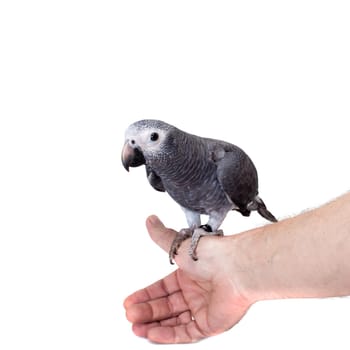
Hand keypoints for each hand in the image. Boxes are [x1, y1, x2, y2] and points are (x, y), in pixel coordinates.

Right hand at [123, 216, 253, 343]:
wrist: (235, 268)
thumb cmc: (211, 255)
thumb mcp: (179, 245)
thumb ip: (162, 236)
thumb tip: (150, 220)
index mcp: (188, 274)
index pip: (162, 288)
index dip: (145, 295)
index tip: (130, 301)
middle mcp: (195, 291)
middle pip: (165, 306)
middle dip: (146, 311)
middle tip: (131, 314)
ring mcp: (203, 308)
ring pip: (173, 321)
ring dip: (153, 325)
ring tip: (136, 327)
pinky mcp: (211, 324)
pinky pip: (186, 332)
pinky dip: (168, 335)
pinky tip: (152, 334)